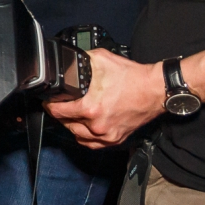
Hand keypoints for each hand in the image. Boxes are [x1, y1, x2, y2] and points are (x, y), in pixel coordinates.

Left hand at [43, 50, 165, 147]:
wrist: (155, 90)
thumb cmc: (132, 77)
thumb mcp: (101, 59)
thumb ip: (80, 61)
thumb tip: (67, 61)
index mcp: (90, 108)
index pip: (58, 111)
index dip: (50, 104)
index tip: (49, 100)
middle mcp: (97, 126)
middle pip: (66, 124)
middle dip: (61, 114)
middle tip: (61, 105)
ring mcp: (107, 136)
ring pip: (78, 136)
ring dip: (71, 126)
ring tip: (71, 115)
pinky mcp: (116, 139)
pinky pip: (92, 144)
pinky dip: (85, 137)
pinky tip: (84, 128)